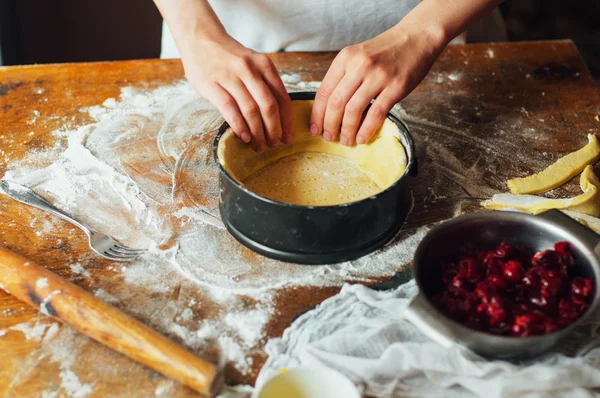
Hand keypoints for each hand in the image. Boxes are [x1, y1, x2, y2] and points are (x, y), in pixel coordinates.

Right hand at [180, 36, 293, 151]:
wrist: (200, 38)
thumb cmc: (229, 58)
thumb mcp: (253, 65)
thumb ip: (264, 85)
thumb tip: (277, 118)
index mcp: (265, 65)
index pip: (282, 98)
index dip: (287, 122)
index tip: (288, 137)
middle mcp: (249, 69)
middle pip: (269, 106)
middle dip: (274, 130)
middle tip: (273, 145)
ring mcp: (230, 76)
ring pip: (250, 110)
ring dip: (257, 132)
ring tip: (259, 146)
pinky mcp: (211, 84)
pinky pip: (229, 109)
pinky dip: (239, 126)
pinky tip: (244, 137)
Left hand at [310, 24, 444, 145]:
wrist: (416, 38)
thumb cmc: (386, 51)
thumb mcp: (358, 56)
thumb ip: (344, 77)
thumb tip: (329, 108)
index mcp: (345, 59)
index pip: (323, 92)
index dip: (317, 114)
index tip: (314, 129)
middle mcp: (359, 66)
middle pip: (336, 103)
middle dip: (329, 125)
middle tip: (329, 138)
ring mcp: (377, 76)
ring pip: (353, 110)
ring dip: (346, 130)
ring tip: (345, 141)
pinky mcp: (395, 87)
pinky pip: (376, 113)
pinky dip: (366, 129)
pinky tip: (362, 138)